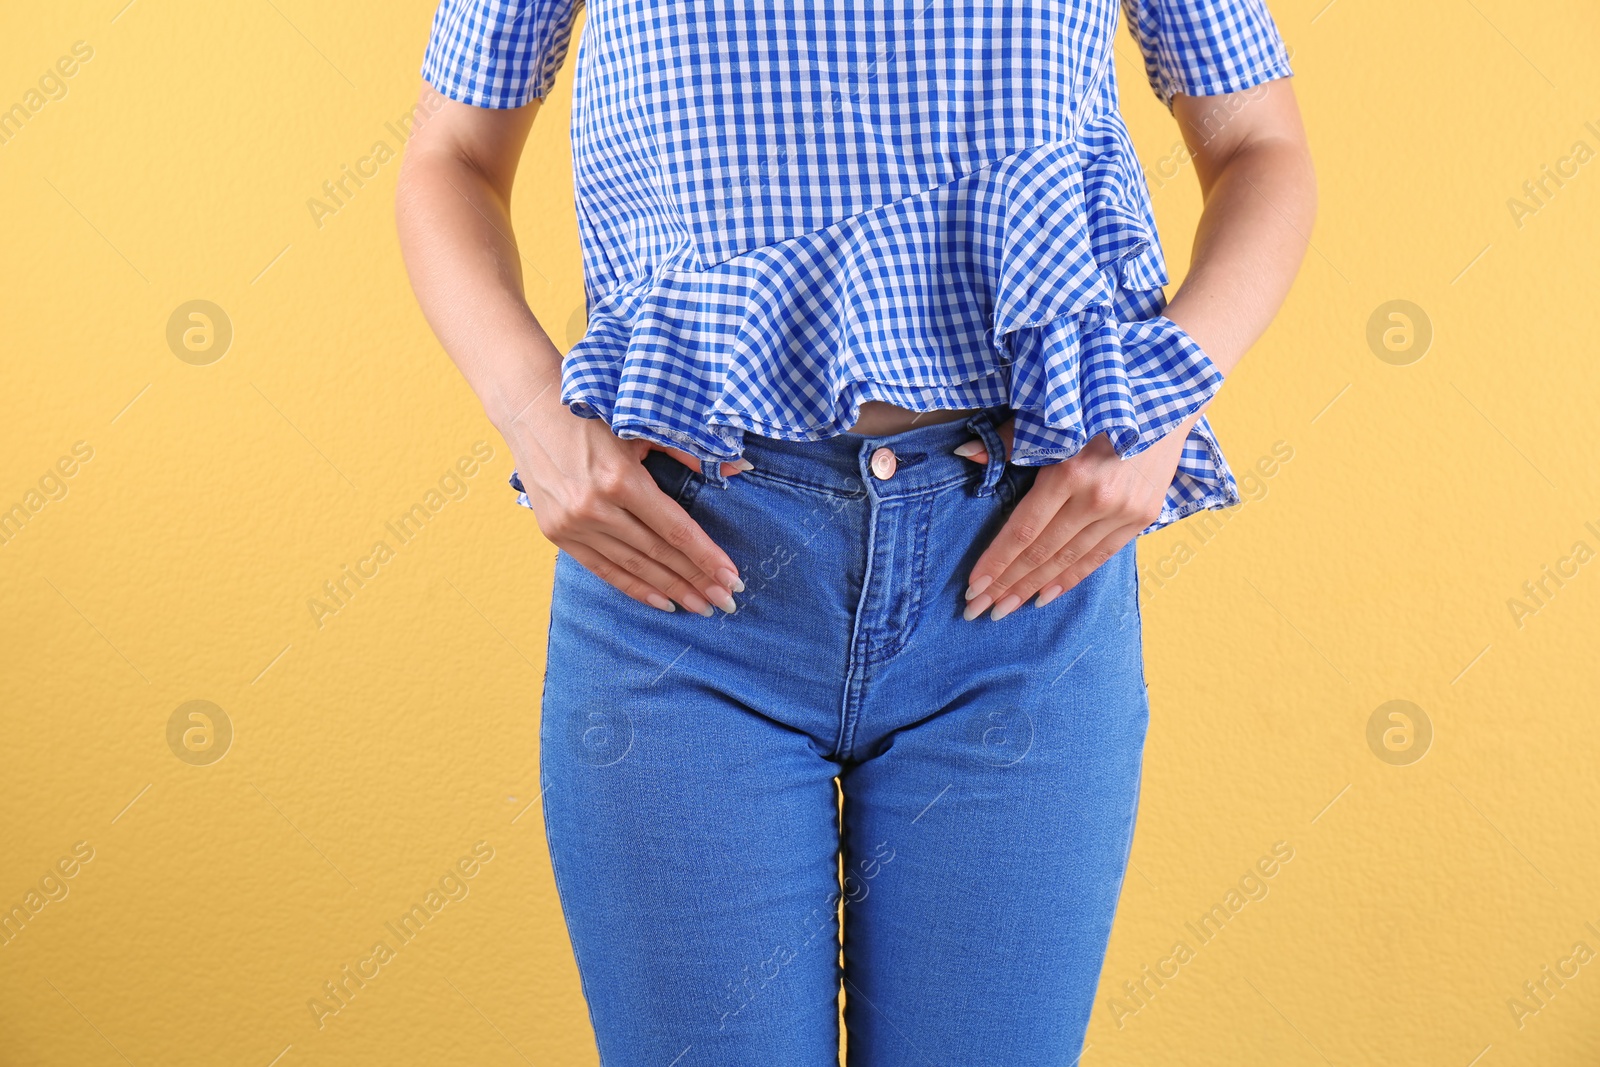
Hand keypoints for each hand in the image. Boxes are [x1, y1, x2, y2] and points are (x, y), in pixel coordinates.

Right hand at [508, 406, 749, 614]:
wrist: (530, 409)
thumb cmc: (594, 414)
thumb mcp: (642, 426)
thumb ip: (690, 452)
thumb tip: (739, 468)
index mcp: (620, 479)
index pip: (675, 530)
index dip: (707, 557)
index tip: (732, 579)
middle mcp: (595, 507)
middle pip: (658, 554)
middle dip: (697, 581)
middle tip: (726, 602)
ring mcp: (573, 524)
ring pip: (633, 566)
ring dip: (671, 590)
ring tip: (702, 607)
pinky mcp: (557, 533)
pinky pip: (603, 569)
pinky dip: (634, 587)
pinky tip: (663, 602)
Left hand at [956, 416, 1191, 619]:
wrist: (1167, 398)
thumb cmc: (1099, 403)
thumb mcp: (1053, 417)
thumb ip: (1011, 441)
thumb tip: (966, 454)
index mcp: (1068, 471)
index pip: (1022, 531)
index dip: (995, 562)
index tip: (972, 588)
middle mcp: (1096, 498)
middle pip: (1041, 553)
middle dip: (1006, 585)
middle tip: (977, 611)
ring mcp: (1123, 511)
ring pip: (1068, 561)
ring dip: (1032, 589)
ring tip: (1004, 610)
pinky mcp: (1142, 517)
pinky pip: (1099, 558)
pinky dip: (1069, 580)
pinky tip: (1044, 598)